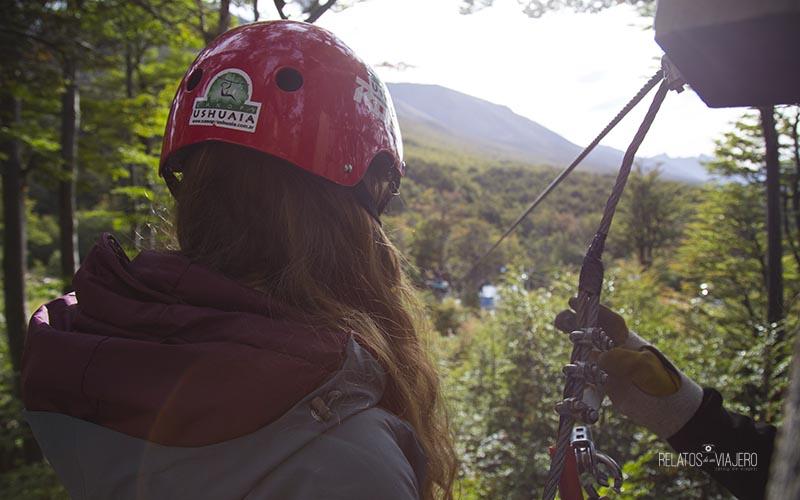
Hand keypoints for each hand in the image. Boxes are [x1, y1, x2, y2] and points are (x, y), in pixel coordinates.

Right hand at [555, 298, 702, 438]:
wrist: (671, 411)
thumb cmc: (664, 382)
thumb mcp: (646, 368)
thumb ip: (624, 361)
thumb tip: (598, 359)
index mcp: (626, 339)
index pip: (606, 319)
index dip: (589, 308)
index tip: (571, 300)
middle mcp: (613, 350)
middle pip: (588, 334)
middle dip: (572, 325)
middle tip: (559, 321)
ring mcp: (606, 369)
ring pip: (582, 358)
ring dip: (573, 361)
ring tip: (571, 370)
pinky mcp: (603, 387)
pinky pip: (584, 386)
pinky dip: (575, 392)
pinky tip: (566, 403)